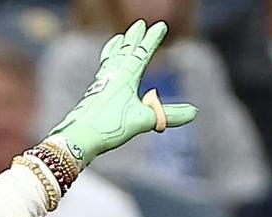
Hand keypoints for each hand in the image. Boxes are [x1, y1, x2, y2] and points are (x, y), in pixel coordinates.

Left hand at [47, 20, 196, 165]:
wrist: (78, 138)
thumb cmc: (108, 127)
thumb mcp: (143, 121)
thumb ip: (167, 115)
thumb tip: (194, 112)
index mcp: (125, 77)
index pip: (142, 53)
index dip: (152, 40)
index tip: (160, 26)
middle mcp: (112, 77)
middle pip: (124, 51)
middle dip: (133, 37)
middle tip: (139, 24)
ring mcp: (100, 86)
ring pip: (110, 60)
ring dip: (116, 47)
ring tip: (118, 39)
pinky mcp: (93, 96)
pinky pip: (102, 73)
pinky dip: (106, 65)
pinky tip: (105, 72)